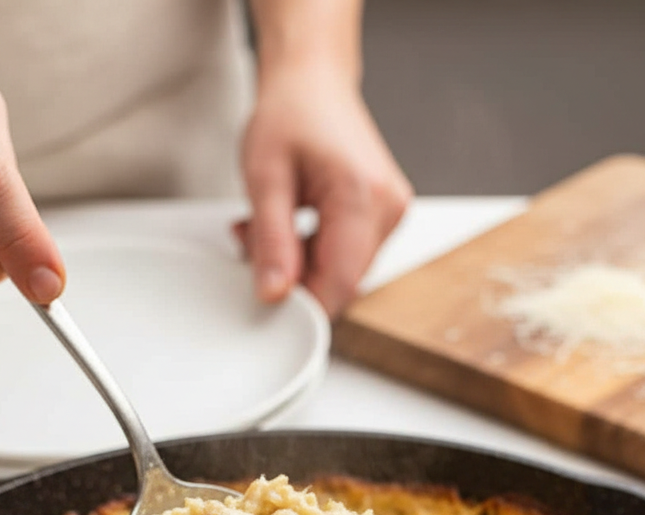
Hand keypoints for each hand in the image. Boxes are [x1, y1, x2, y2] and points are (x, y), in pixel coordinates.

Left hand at [237, 62, 411, 317]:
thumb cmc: (292, 111)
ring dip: (300, 265)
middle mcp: (388, 207)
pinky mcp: (381, 217)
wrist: (313, 80)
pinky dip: (312, 253)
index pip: (340, 282)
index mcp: (363, 194)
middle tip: (254, 245)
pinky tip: (291, 228)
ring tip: (269, 226)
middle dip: (296, 279)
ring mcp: (390, 213)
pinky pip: (346, 257)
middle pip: (343, 281)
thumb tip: (275, 293)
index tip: (269, 302)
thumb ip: (271, 241)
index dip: (304, 304)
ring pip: (342, 273)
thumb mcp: (265, 177)